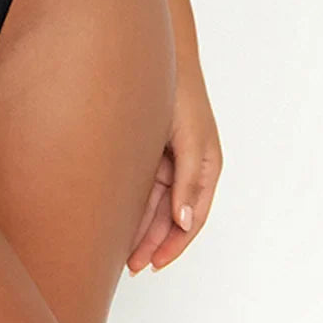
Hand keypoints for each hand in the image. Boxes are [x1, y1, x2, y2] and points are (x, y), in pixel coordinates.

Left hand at [126, 65, 221, 273]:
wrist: (156, 56)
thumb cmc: (182, 92)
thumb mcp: (191, 137)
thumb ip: (189, 181)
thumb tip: (184, 222)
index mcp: (206, 168)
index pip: (191, 219)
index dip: (173, 245)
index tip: (154, 264)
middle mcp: (187, 168)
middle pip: (170, 217)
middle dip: (152, 243)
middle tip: (130, 266)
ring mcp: (168, 159)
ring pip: (153, 204)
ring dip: (140, 228)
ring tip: (120, 252)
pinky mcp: (149, 148)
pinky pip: (141, 185)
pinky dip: (131, 204)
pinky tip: (116, 218)